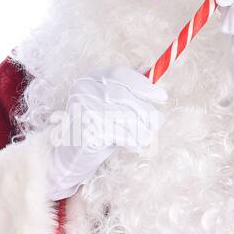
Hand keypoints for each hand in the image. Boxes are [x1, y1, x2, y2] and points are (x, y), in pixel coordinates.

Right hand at [46, 66, 166, 200]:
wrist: (71, 157)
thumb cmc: (97, 131)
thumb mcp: (113, 109)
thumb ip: (131, 96)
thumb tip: (156, 82)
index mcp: (89, 80)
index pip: (119, 75)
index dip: (142, 85)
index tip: (162, 97)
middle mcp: (83, 91)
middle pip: (124, 96)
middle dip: (146, 111)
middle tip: (158, 122)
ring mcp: (82, 110)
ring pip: (125, 116)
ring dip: (142, 129)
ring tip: (144, 137)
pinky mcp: (87, 130)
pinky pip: (120, 134)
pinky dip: (132, 141)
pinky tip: (132, 146)